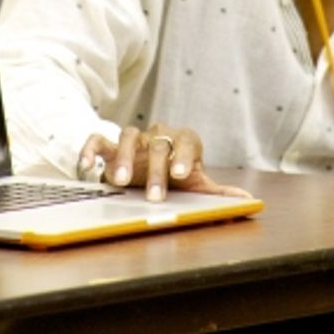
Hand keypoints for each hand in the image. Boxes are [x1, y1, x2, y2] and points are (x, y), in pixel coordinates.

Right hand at [78, 124, 251, 202]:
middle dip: (155, 171)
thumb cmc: (176, 175)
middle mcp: (159, 135)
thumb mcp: (196, 185)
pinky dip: (91, 149)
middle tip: (154, 196)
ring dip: (124, 158)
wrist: (149, 167)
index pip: (187, 140)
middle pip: (158, 144)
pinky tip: (87, 166)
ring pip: (128, 137)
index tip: (181, 175)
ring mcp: (134, 139)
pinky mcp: (111, 145)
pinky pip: (99, 139)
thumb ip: (217, 192)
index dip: (185, 156)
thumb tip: (246, 198)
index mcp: (184, 141)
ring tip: (118, 182)